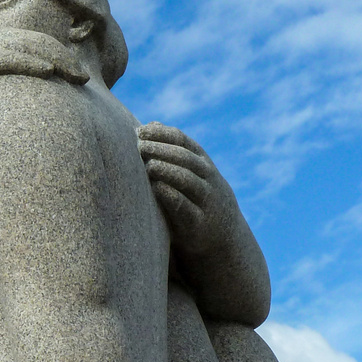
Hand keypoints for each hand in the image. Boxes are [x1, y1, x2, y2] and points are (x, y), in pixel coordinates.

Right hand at [0, 28, 89, 89]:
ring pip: (28, 47)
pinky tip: (48, 72)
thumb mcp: (2, 92)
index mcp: (5, 44)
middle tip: (86, 79)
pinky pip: (8, 58)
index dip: (67, 59)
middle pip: (40, 44)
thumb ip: (22, 87)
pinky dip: (29, 62)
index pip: (44, 45)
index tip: (86, 79)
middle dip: (67, 60)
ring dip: (56, 60)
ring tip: (76, 77)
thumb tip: (50, 98)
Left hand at [136, 122, 243, 256]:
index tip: (139, 132)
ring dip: (167, 170)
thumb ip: (171, 151)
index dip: (161, 134)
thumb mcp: (190, 172)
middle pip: (185, 158)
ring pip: (187, 180)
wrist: (222, 236)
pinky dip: (171, 195)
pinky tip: (156, 188)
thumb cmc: (196, 198)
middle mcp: (207, 178)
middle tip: (139, 146)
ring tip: (148, 165)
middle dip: (161, 149)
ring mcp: (205, 200)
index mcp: (201, 162)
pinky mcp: (197, 223)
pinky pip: (185, 206)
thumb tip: (150, 124)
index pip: (182, 141)